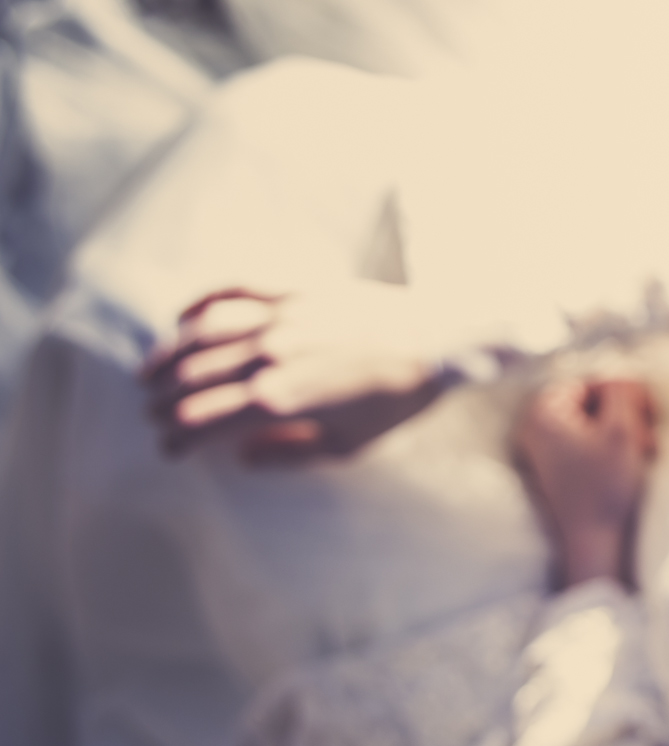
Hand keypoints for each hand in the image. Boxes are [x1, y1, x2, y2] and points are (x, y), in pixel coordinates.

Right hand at [141, 286, 449, 463]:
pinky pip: (233, 289)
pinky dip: (201, 302)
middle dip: (163, 400)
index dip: (176, 438)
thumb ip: (289, 455)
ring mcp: (280, 315)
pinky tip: (184, 317)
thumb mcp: (348, 446)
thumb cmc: (399, 398)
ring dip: (168, 354)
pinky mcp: (296, 287)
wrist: (441, 339)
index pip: (201, 421)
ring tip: (151, 372)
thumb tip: (242, 458)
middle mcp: (269, 354)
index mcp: (278, 399)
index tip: (170, 448)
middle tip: (152, 413)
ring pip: (200, 332)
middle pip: (191, 377)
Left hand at [515, 378, 656, 588]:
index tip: (645, 416)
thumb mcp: (622, 428)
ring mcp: (542, 448)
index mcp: (543, 412)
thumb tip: (618, 379)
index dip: (624, 395)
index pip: (594, 381)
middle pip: (591, 400)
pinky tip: (628, 463)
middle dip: (624, 415)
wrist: (594, 540)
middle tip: (646, 438)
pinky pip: (587, 441)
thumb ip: (621, 390)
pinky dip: (609, 446)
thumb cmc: (606, 485)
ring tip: (642, 451)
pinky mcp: (554, 466)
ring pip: (593, 421)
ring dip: (622, 431)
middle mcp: (534, 427)